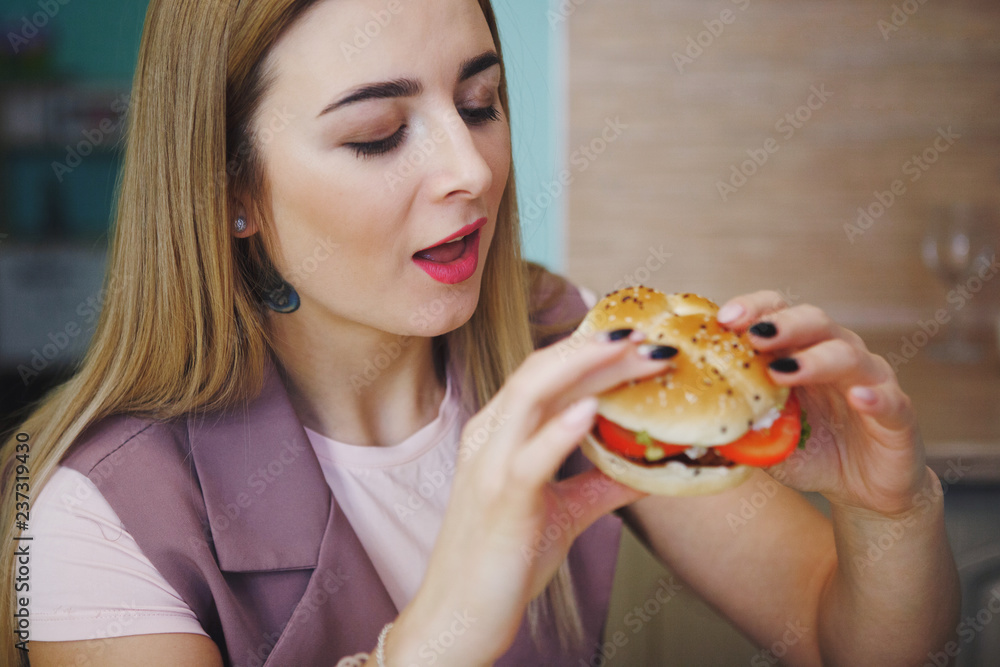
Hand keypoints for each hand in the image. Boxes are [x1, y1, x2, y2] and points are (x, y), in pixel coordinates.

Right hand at [388, 331, 670, 664]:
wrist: (458, 616)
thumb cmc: (502, 562)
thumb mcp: (561, 514)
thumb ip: (600, 485)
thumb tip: (649, 469)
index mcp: (499, 433)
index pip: (548, 375)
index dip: (592, 352)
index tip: (639, 340)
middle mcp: (489, 437)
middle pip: (543, 372)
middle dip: (598, 349)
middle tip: (651, 338)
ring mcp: (490, 465)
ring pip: (531, 396)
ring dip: (584, 368)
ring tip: (630, 350)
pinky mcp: (499, 500)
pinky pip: (529, 456)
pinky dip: (559, 429)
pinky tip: (591, 408)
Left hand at [716, 291, 930, 517]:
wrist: (864, 488)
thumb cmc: (812, 451)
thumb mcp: (767, 440)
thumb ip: (739, 427)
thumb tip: (694, 425)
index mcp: (800, 351)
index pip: (778, 312)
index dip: (754, 309)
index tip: (725, 318)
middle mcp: (836, 355)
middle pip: (814, 321)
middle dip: (782, 324)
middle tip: (755, 336)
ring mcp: (870, 381)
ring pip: (847, 354)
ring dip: (814, 359)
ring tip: (785, 370)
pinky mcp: (897, 414)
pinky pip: (888, 399)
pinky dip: (873, 397)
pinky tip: (858, 399)